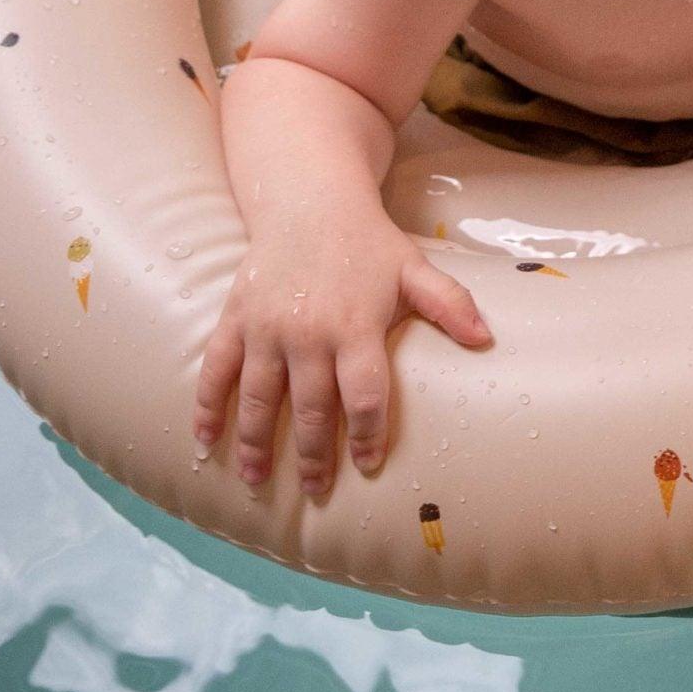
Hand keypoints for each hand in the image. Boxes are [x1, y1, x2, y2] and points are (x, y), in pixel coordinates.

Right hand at [192, 204, 492, 497]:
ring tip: (258, 482)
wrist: (309, 200)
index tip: (368, 465)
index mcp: (354, 326)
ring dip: (256, 443)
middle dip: (312, 455)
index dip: (366, 434)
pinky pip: (216, 370)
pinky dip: (207, 407)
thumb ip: (449, 305)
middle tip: (316, 491)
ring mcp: (266, 328)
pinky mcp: (236, 318)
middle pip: (310, 407)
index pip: (363, 394)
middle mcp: (307, 332)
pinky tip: (205, 441)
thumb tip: (487, 339)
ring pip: (258, 398)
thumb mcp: (413, 269)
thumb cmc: (367, 242)